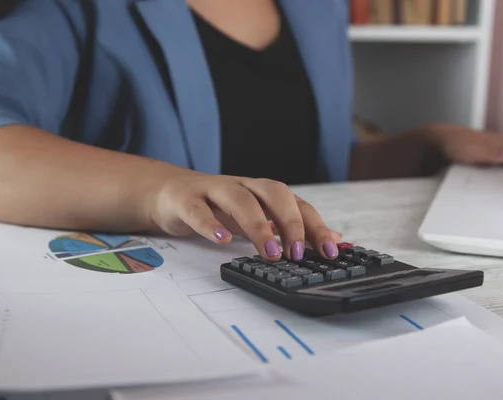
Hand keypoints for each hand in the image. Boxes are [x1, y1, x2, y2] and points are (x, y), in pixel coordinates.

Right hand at [146, 171, 340, 260]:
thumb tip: (332, 240)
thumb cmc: (219, 208)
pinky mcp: (187, 199)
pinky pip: (198, 210)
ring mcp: (214, 190)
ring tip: (268, 251)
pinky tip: (222, 239)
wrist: (170, 193)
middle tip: (297, 253)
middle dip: (290, 222)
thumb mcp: (257, 218)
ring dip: (257, 225)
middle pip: (273, 193)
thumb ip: (290, 229)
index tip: (330, 251)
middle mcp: (243, 186)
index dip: (315, 225)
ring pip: (240, 199)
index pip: (297, 203)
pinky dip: (211, 224)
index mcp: (263, 192)